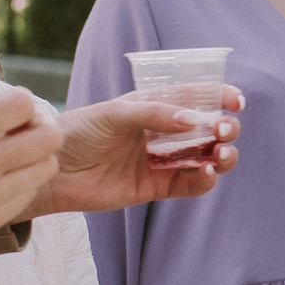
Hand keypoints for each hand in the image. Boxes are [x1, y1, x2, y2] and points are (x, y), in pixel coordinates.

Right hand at [0, 73, 63, 284]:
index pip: (24, 105)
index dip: (20, 100)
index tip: (6, 105)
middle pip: (50, 137)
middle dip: (39, 125)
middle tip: (18, 127)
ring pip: (46, 167)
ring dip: (34, 155)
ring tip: (8, 153)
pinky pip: (28, 194)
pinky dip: (21, 181)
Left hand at [28, 88, 243, 216]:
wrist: (49, 172)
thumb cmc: (78, 133)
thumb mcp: (114, 114)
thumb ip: (155, 114)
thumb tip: (196, 120)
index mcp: (155, 106)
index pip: (196, 98)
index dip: (220, 97)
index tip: (235, 100)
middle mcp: (163, 132)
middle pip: (209, 129)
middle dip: (225, 129)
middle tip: (224, 131)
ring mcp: (162, 161)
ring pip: (206, 157)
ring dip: (222, 155)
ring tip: (219, 155)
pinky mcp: (156, 187)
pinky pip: (189, 185)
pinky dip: (204, 180)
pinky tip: (205, 173)